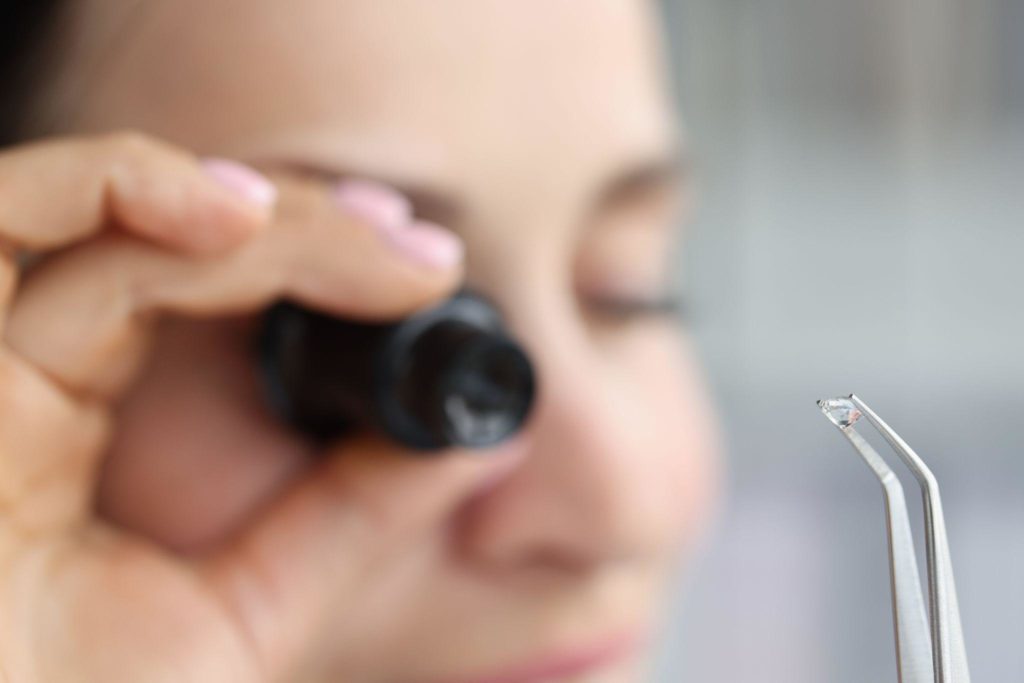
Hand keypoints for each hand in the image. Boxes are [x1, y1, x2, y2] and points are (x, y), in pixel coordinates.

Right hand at [0, 133, 508, 681]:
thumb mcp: (248, 612)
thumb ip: (347, 520)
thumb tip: (480, 442)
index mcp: (64, 433)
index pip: (185, 295)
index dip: (304, 261)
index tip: (419, 266)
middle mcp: (8, 386)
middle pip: (159, 248)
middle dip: (303, 231)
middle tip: (419, 250)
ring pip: (101, 222)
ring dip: (240, 204)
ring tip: (361, 230)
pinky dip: (115, 187)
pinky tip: (236, 216)